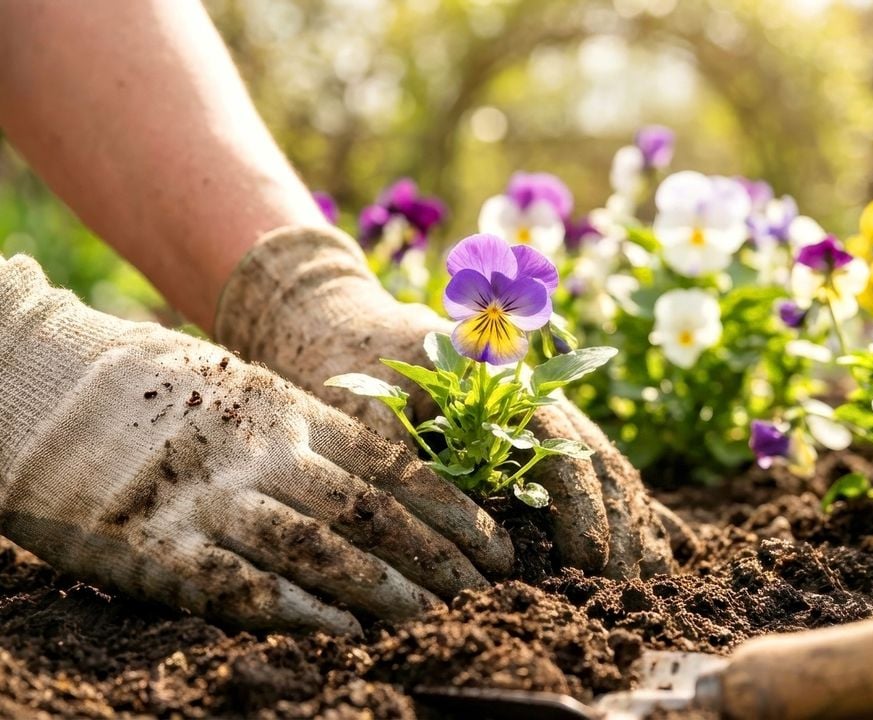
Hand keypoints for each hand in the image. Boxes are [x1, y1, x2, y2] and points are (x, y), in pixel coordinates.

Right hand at [0, 254, 511, 633]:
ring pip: (320, 551)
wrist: (47, 381)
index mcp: (288, 410)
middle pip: (370, 514)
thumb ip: (308, 427)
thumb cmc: (157, 387)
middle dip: (436, 558)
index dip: (453, 511)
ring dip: (384, 590)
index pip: (393, 467)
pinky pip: (241, 584)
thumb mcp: (245, 386)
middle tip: (484, 592)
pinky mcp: (157, 543)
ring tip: (433, 618)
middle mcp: (262, 451)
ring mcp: (211, 496)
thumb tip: (385, 476)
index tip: (496, 544)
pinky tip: (342, 630)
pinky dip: (298, 610)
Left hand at [215, 226, 678, 577]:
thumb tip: (448, 537)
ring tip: (639, 578)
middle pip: (594, 455)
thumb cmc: (348, 363)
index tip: (588, 557)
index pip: (560, 440)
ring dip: (624, 519)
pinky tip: (647, 545)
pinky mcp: (524, 432)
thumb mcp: (366, 409)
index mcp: (498, 375)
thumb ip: (405, 463)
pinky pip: (583, 468)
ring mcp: (531, 410)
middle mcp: (527, 389)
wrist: (337, 321)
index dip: (581, 503)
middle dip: (615, 521)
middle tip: (621, 585)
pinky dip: (615, 506)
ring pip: (599, 462)